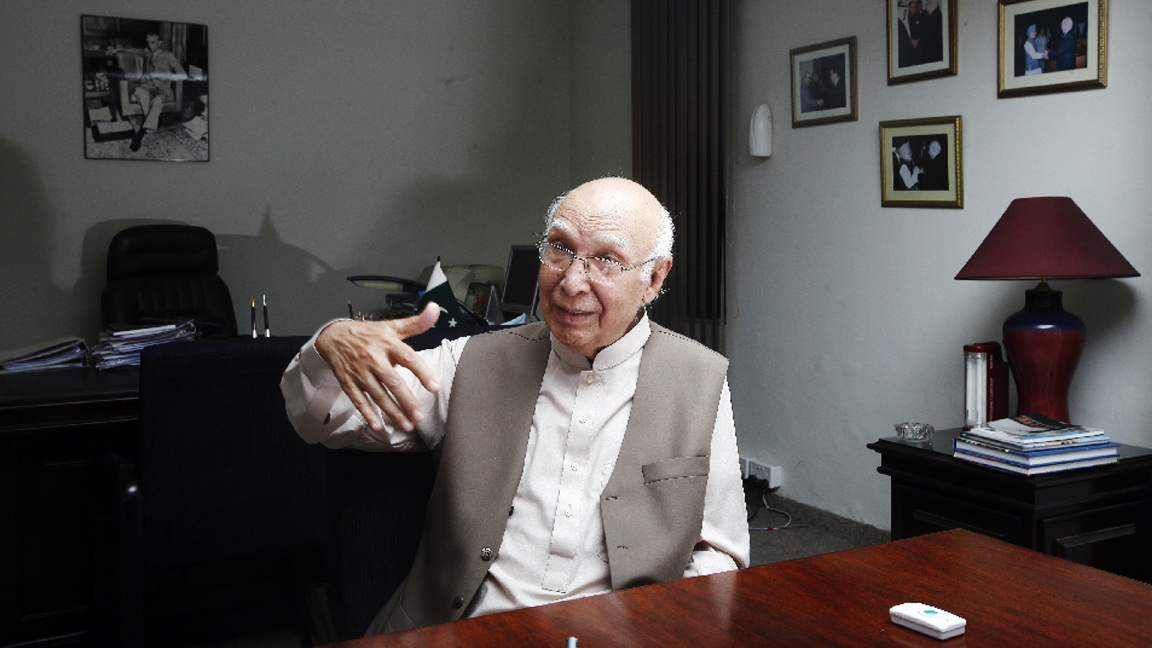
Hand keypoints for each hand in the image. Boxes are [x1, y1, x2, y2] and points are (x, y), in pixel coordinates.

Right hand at [314, 303, 441, 432]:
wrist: (333, 336)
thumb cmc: (368, 333)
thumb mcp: (392, 326)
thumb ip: (417, 323)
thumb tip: (435, 308)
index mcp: (387, 343)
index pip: (408, 358)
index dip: (422, 372)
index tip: (434, 387)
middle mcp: (374, 358)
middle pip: (392, 382)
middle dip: (406, 401)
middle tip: (419, 417)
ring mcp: (360, 372)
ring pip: (378, 395)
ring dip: (392, 412)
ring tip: (407, 425)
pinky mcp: (349, 383)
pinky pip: (359, 401)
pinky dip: (368, 414)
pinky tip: (378, 427)